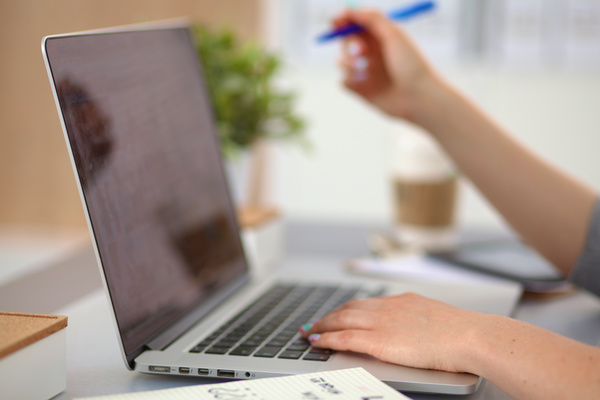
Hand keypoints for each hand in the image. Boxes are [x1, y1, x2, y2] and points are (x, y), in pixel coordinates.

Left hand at [300, 292, 485, 372]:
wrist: (469, 336)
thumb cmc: (461, 332)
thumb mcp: (435, 318)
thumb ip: (417, 320)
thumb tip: (412, 329)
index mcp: (402, 301)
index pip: (366, 303)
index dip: (347, 309)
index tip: (337, 313)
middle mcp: (388, 307)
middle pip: (349, 308)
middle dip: (329, 316)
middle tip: (316, 323)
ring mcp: (382, 322)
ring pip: (341, 320)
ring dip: (322, 326)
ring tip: (310, 332)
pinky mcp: (379, 341)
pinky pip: (345, 337)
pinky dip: (328, 339)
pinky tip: (318, 342)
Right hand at [334, 9, 437, 121]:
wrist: (418, 98)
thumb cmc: (411, 64)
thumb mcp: (393, 33)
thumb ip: (371, 18)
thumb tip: (348, 9)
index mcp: (380, 37)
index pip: (355, 24)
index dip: (343, 21)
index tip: (334, 22)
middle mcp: (371, 54)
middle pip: (345, 42)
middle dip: (348, 45)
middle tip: (362, 51)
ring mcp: (365, 72)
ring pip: (341, 62)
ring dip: (348, 63)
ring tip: (365, 69)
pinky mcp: (361, 90)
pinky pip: (343, 81)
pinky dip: (349, 80)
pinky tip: (365, 84)